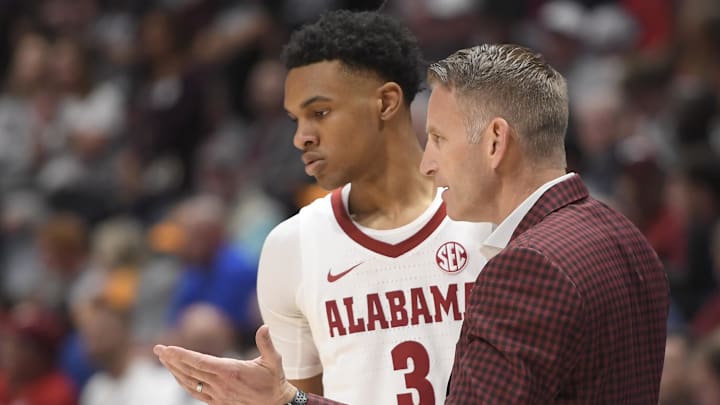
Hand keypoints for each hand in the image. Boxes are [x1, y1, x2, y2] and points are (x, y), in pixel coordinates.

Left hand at [154, 325, 296, 404]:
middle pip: (190, 371)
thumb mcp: (274, 360)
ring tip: (164, 359)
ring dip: (174, 370)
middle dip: (172, 359)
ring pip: (190, 382)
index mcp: (231, 371)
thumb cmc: (274, 380)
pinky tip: (177, 375)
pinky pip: (195, 392)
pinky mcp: (217, 402)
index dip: (182, 355)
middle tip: (158, 349)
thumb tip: (265, 327)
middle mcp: (221, 384)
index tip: (167, 348)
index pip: (200, 362)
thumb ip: (266, 343)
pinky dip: (183, 382)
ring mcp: (218, 395)